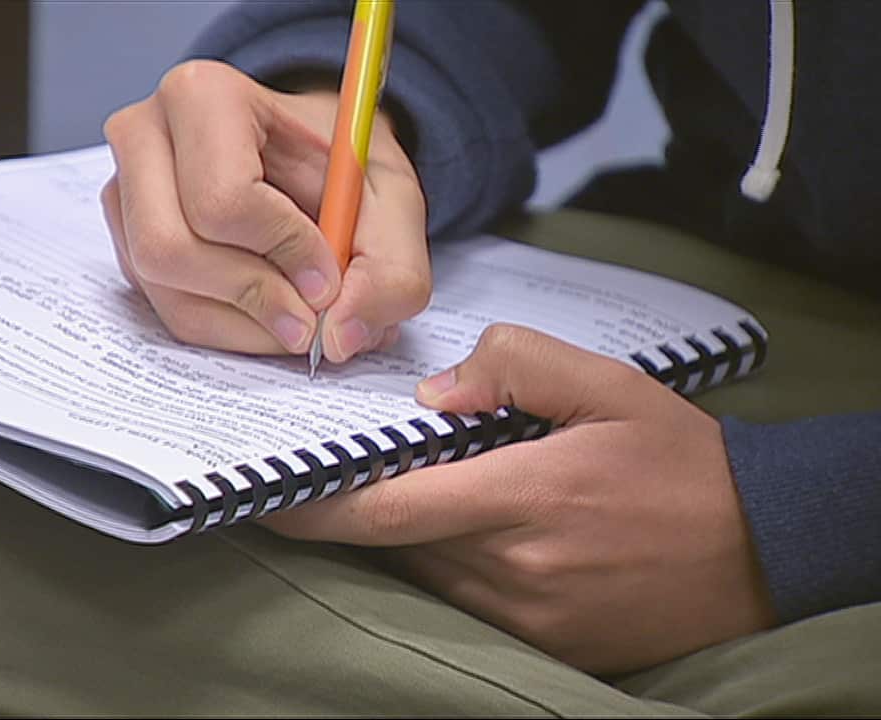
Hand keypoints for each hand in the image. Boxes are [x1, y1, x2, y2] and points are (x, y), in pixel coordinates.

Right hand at [100, 59, 429, 360]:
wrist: (311, 160)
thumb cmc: (340, 167)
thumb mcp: (393, 203)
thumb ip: (390, 270)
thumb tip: (339, 336)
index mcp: (202, 97)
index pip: (222, 199)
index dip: (283, 253)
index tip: (328, 278)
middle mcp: (143, 137)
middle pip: (171, 249)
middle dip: (253, 298)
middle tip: (311, 318)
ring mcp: (123, 193)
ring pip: (164, 289)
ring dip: (243, 323)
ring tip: (299, 317)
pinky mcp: (127, 243)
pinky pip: (165, 310)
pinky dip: (227, 328)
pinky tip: (269, 311)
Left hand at [260, 324, 777, 673]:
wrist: (763, 548)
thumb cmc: (680, 463)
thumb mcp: (609, 386)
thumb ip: (516, 366)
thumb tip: (433, 399)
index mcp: (527, 496)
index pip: (390, 511)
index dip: (318, 506)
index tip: (269, 492)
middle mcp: (517, 568)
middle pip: (397, 545)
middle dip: (357, 512)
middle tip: (330, 475)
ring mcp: (529, 617)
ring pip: (425, 576)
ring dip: (403, 538)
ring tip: (406, 495)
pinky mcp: (546, 644)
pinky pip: (464, 604)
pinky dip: (443, 568)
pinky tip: (462, 534)